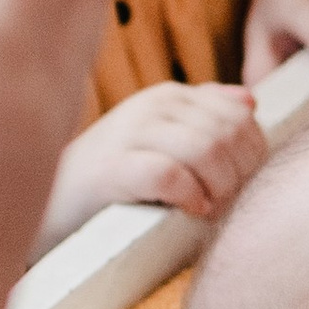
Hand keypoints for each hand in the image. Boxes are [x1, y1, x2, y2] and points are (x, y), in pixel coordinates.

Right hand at [40, 80, 262, 246]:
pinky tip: (190, 210)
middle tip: (226, 202)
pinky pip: (170, 175)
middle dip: (239, 175)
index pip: (238, 116)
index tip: (240, 184)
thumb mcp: (163, 141)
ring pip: (206, 149)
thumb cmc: (118, 181)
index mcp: (170, 97)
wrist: (55, 206)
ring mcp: (129, 134)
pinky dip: (190, 196)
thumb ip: (205, 118)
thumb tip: (250, 102)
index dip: (252, 155)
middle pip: (227, 133)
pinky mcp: (112, 169)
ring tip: (209, 208)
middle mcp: (151, 106)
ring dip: (219, 188)